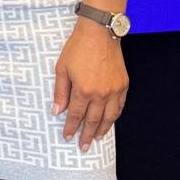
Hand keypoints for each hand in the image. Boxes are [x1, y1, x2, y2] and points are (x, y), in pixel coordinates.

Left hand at [52, 19, 127, 151]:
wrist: (99, 33)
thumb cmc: (77, 48)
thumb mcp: (62, 68)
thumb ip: (60, 92)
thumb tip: (57, 111)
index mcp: (83, 90)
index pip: (75, 115)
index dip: (71, 128)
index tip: (67, 137)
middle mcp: (100, 93)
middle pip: (93, 120)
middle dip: (87, 135)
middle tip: (83, 146)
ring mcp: (114, 90)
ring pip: (109, 117)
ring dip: (102, 130)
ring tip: (97, 138)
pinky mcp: (123, 84)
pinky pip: (120, 106)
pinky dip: (114, 116)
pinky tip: (110, 121)